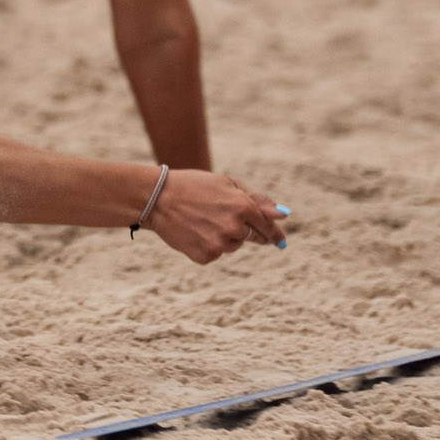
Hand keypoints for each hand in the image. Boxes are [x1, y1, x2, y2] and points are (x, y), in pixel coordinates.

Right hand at [148, 169, 286, 264]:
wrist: (155, 198)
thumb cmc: (192, 186)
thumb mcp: (225, 183)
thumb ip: (257, 199)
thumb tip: (284, 214)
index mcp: (243, 206)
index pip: (267, 226)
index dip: (274, 234)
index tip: (280, 242)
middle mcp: (235, 227)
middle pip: (250, 237)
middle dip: (241, 229)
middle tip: (219, 219)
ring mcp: (220, 243)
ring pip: (232, 245)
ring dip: (223, 236)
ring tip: (199, 220)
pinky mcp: (206, 256)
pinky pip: (215, 254)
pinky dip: (207, 245)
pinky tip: (192, 231)